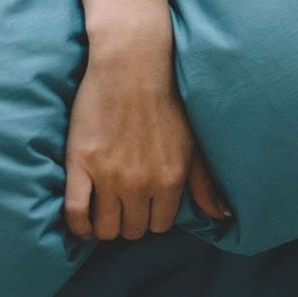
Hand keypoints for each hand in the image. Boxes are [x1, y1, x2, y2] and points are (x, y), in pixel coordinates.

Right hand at [64, 55, 231, 241]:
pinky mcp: (80, 163)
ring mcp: (109, 175)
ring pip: (106, 228)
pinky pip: (75, 212)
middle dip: (129, 222)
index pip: (160, 225)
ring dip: (105, 225)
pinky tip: (82, 222)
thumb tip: (222, 216)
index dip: (151, 217)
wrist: (132, 65)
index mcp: (171, 180)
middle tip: (123, 206)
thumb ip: (205, 184)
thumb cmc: (166, 101)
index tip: (144, 206)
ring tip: (103, 211)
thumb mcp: (193, 144)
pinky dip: (78, 224)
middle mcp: (141, 183)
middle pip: (133, 230)